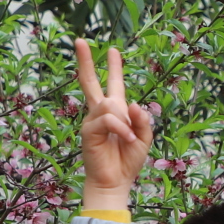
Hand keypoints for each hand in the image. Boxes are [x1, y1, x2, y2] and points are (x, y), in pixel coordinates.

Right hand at [75, 40, 152, 212]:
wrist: (115, 182)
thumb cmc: (127, 161)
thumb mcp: (143, 138)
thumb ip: (142, 119)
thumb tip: (131, 103)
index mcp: (115, 112)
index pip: (113, 85)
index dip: (114, 68)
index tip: (113, 50)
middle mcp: (100, 113)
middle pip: (89, 82)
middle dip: (86, 61)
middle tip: (79, 41)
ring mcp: (92, 121)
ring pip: (109, 105)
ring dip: (124, 122)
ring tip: (129, 138)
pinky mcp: (88, 131)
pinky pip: (108, 120)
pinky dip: (121, 128)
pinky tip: (126, 139)